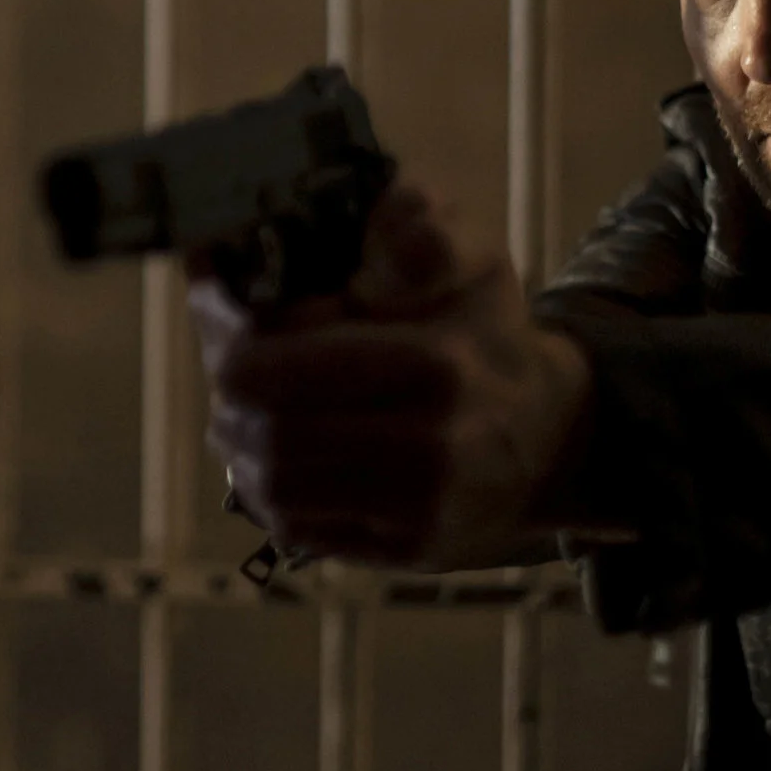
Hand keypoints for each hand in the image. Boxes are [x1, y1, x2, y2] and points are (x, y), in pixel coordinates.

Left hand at [188, 183, 592, 571]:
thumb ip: (411, 220)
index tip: (220, 304)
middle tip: (225, 368)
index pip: (272, 359)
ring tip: (242, 416)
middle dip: (229, 391)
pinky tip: (276, 461)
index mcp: (433, 363)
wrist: (549, 437)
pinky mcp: (407, 551)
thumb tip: (322, 219)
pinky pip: (301, 528)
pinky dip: (269, 492)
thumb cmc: (486, 332)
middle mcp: (429, 445)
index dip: (230, 328)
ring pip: (274, 483)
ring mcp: (419, 509)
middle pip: (264, 426)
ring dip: (241, 445)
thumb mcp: (468, 254)